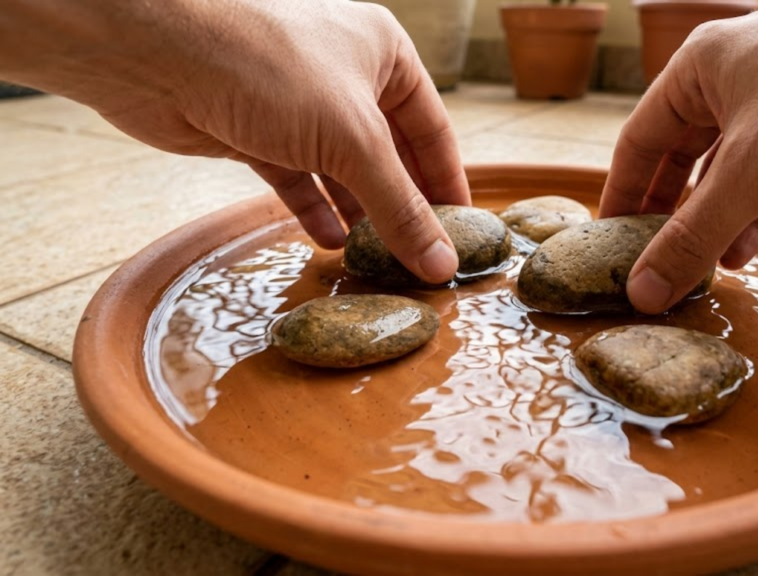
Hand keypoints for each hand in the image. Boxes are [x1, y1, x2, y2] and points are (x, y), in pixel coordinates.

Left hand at [2, 0, 469, 283]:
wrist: (157, 54)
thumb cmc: (271, 71)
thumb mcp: (353, 142)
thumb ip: (399, 207)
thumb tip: (441, 264)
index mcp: (385, 56)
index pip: (433, 131)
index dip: (448, 185)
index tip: (463, 236)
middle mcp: (346, 76)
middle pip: (388, 154)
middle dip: (401, 206)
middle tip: (420, 258)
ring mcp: (299, 106)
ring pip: (342, 171)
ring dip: (358, 214)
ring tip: (376, 260)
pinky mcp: (257, 132)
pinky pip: (298, 179)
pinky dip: (314, 210)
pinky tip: (329, 243)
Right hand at [600, 0, 757, 312]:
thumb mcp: (754, 170)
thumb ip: (694, 234)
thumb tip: (642, 292)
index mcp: (700, 69)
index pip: (640, 141)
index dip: (621, 196)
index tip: (609, 248)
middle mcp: (734, 83)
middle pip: (681, 159)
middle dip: (669, 216)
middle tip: (652, 267)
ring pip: (727, 174)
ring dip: (713, 223)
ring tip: (699, 271)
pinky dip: (754, 217)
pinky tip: (743, 253)